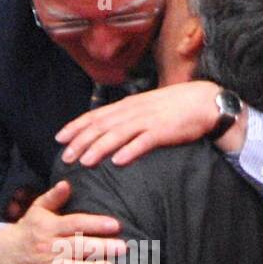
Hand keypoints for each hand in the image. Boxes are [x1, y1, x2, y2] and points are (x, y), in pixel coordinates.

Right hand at [0, 180, 126, 263]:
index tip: (115, 225)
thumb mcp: (38, 209)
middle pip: (77, 246)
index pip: (75, 224)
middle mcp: (49, 247)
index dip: (95, 224)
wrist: (5, 254)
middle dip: (100, 248)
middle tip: (122, 248)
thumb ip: (54, 197)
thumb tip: (66, 184)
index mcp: (50, 227)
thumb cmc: (30, 229)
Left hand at [56, 80, 236, 165]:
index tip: (59, 138)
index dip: (76, 126)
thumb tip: (108, 131)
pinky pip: (144, 142)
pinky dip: (130, 151)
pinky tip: (119, 162)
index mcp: (127, 105)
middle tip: (65, 157)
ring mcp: (148, 120)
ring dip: (99, 148)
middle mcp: (133, 111)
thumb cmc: (174, 107)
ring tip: (85, 162)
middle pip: (101, 126)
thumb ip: (127, 118)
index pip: (95, 115)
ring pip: (117, 134)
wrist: (203, 101)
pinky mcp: (163, 131)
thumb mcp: (145, 108)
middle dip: (81, 142)